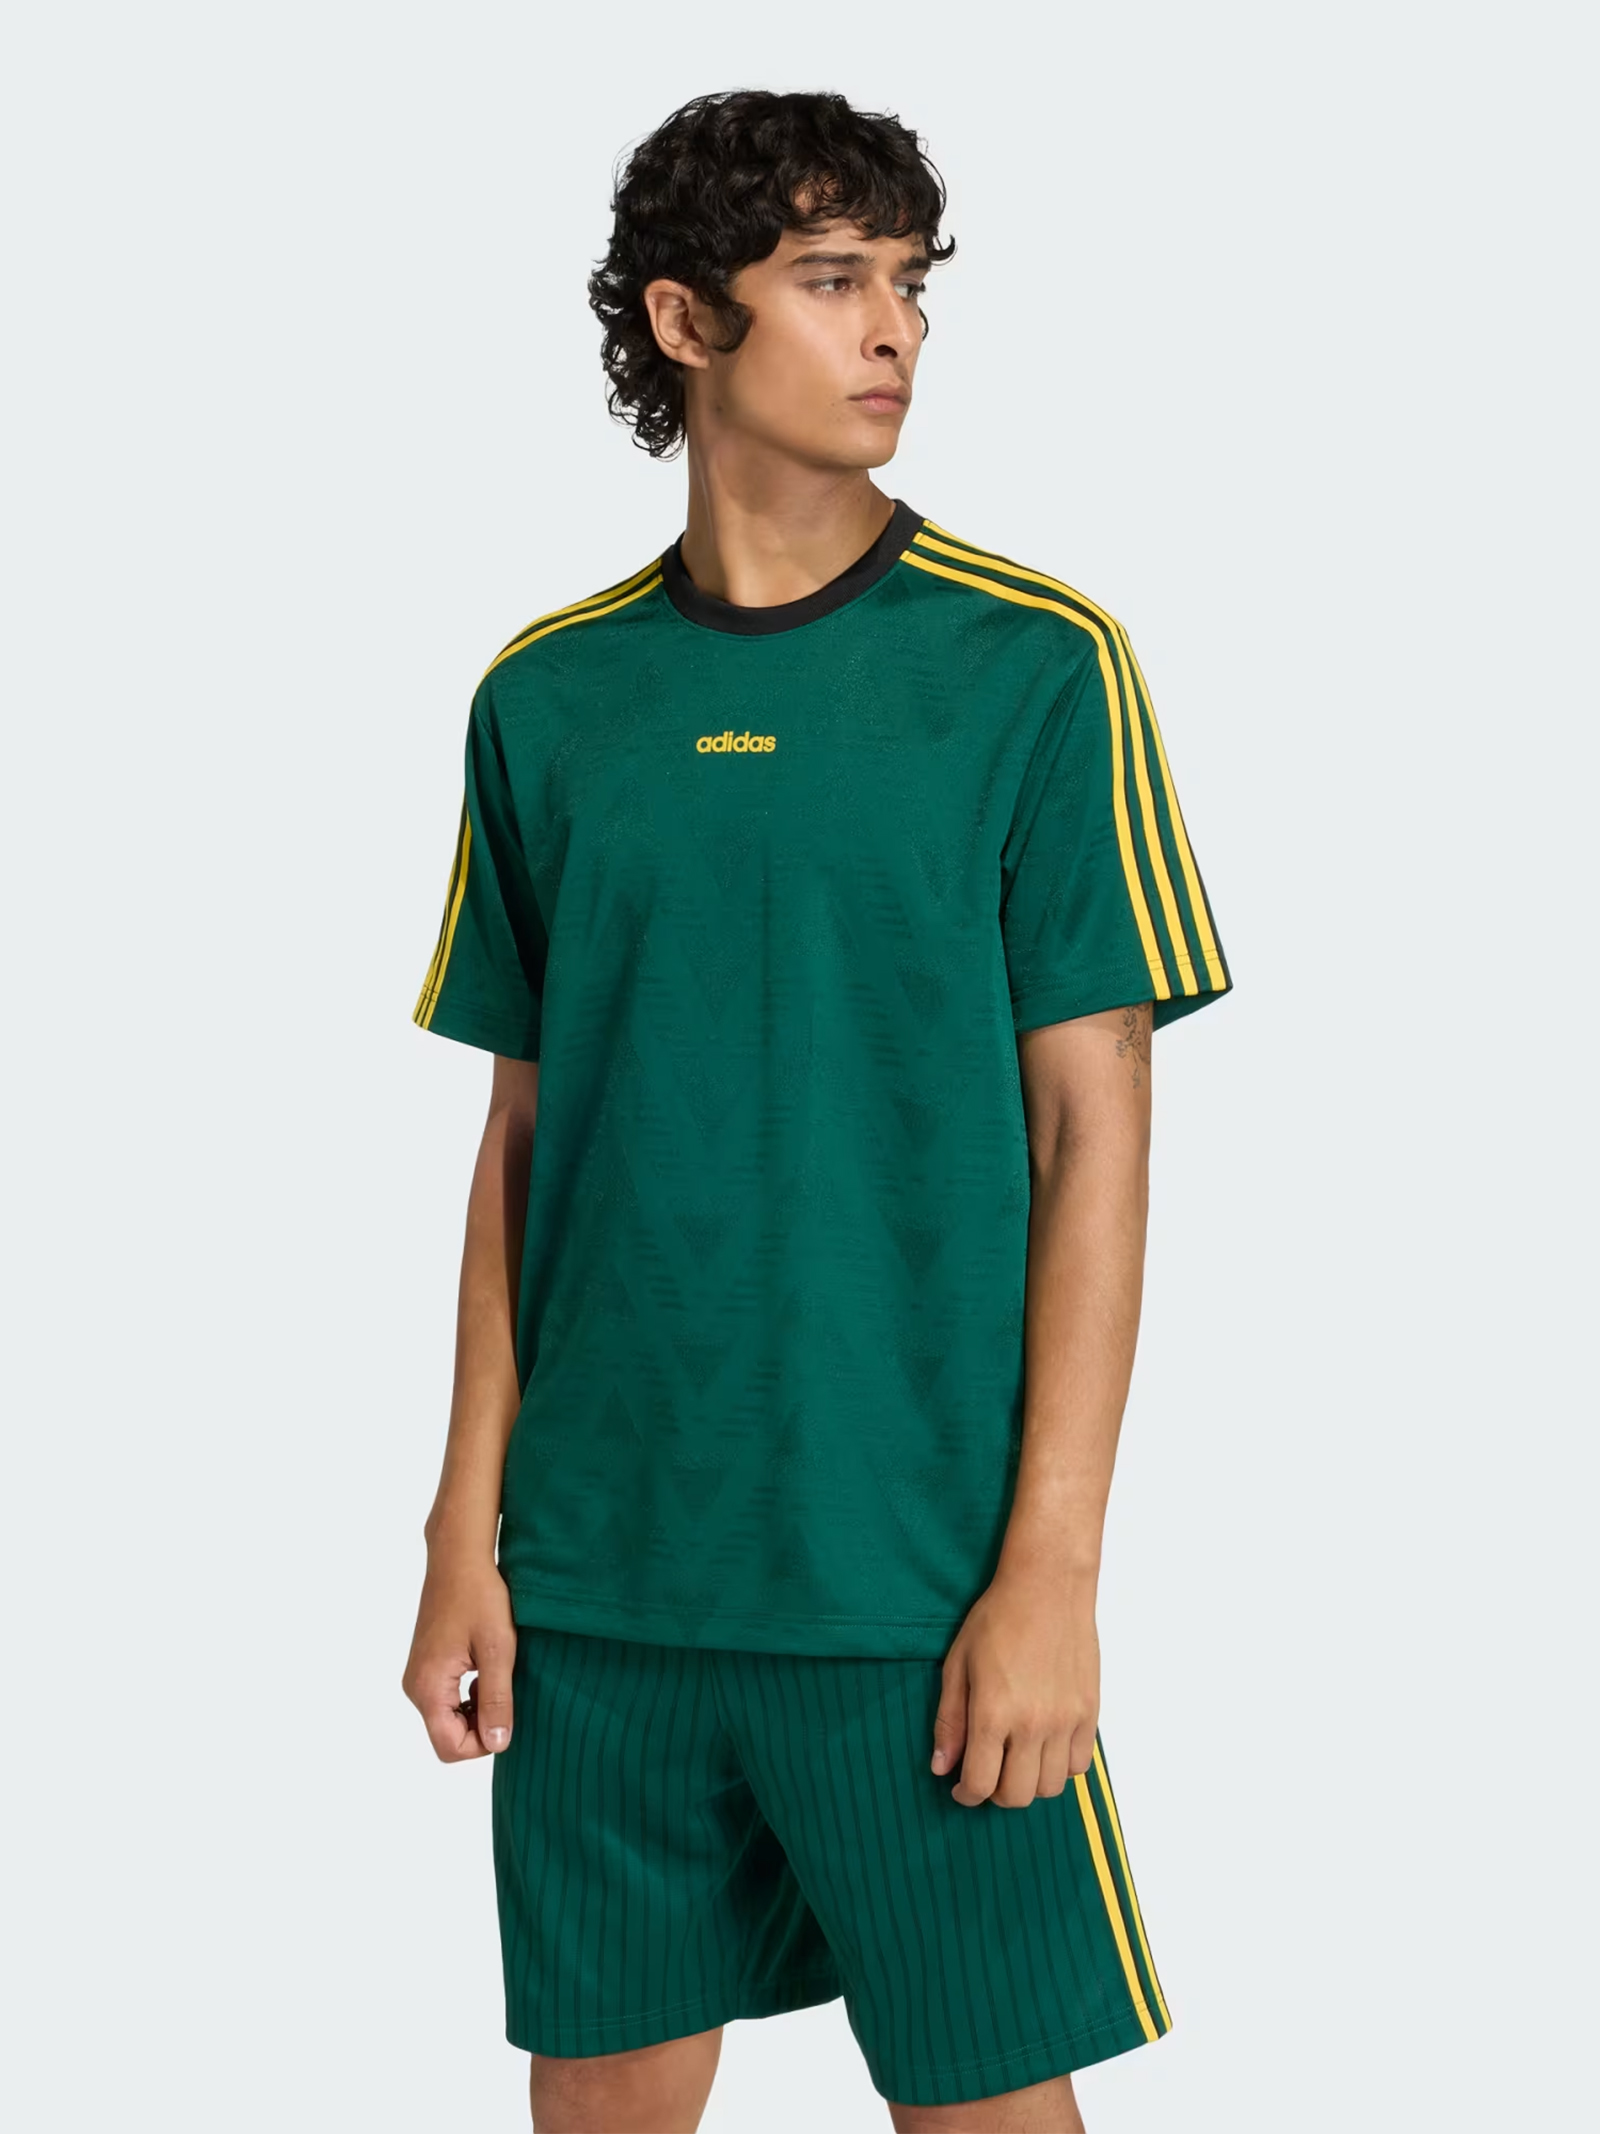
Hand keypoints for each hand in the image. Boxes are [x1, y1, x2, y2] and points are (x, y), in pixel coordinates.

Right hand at [402, 1549, 516, 1761]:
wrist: (459, 1557)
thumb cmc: (479, 1596)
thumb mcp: (497, 1649)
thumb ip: (496, 1700)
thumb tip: (497, 1743)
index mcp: (428, 1686)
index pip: (449, 1747)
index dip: (482, 1743)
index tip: (506, 1713)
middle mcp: (415, 1687)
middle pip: (448, 1736)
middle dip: (481, 1725)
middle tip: (506, 1690)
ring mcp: (418, 1676)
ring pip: (448, 1718)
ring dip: (477, 1708)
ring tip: (496, 1673)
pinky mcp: (426, 1666)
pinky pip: (447, 1699)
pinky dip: (469, 1695)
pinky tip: (486, 1667)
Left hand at [931, 1568, 1099, 1806]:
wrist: (1047, 1587)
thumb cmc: (997, 1619)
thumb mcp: (958, 1664)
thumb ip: (949, 1720)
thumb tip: (941, 1767)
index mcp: (993, 1712)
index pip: (980, 1783)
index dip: (966, 1794)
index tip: (961, 1788)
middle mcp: (1032, 1724)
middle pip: (1016, 1796)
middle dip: (995, 1793)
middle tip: (987, 1773)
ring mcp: (1066, 1721)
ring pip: (1049, 1788)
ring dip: (1028, 1783)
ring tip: (1016, 1759)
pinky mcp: (1089, 1713)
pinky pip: (1078, 1766)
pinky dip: (1059, 1767)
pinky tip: (1044, 1747)